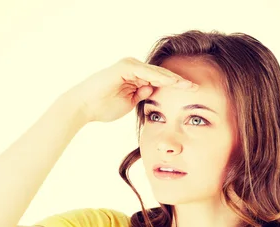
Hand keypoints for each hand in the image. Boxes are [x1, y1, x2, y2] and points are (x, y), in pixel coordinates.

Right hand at [68, 57, 198, 123]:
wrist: (84, 107)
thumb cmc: (102, 107)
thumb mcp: (129, 103)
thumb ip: (141, 95)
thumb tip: (153, 91)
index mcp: (135, 76)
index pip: (160, 81)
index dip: (175, 87)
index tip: (191, 94)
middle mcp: (133, 68)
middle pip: (161, 74)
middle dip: (179, 81)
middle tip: (196, 88)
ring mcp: (129, 65)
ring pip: (156, 72)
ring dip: (173, 79)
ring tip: (188, 85)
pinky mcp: (125, 67)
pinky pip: (147, 72)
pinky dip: (160, 78)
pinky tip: (173, 83)